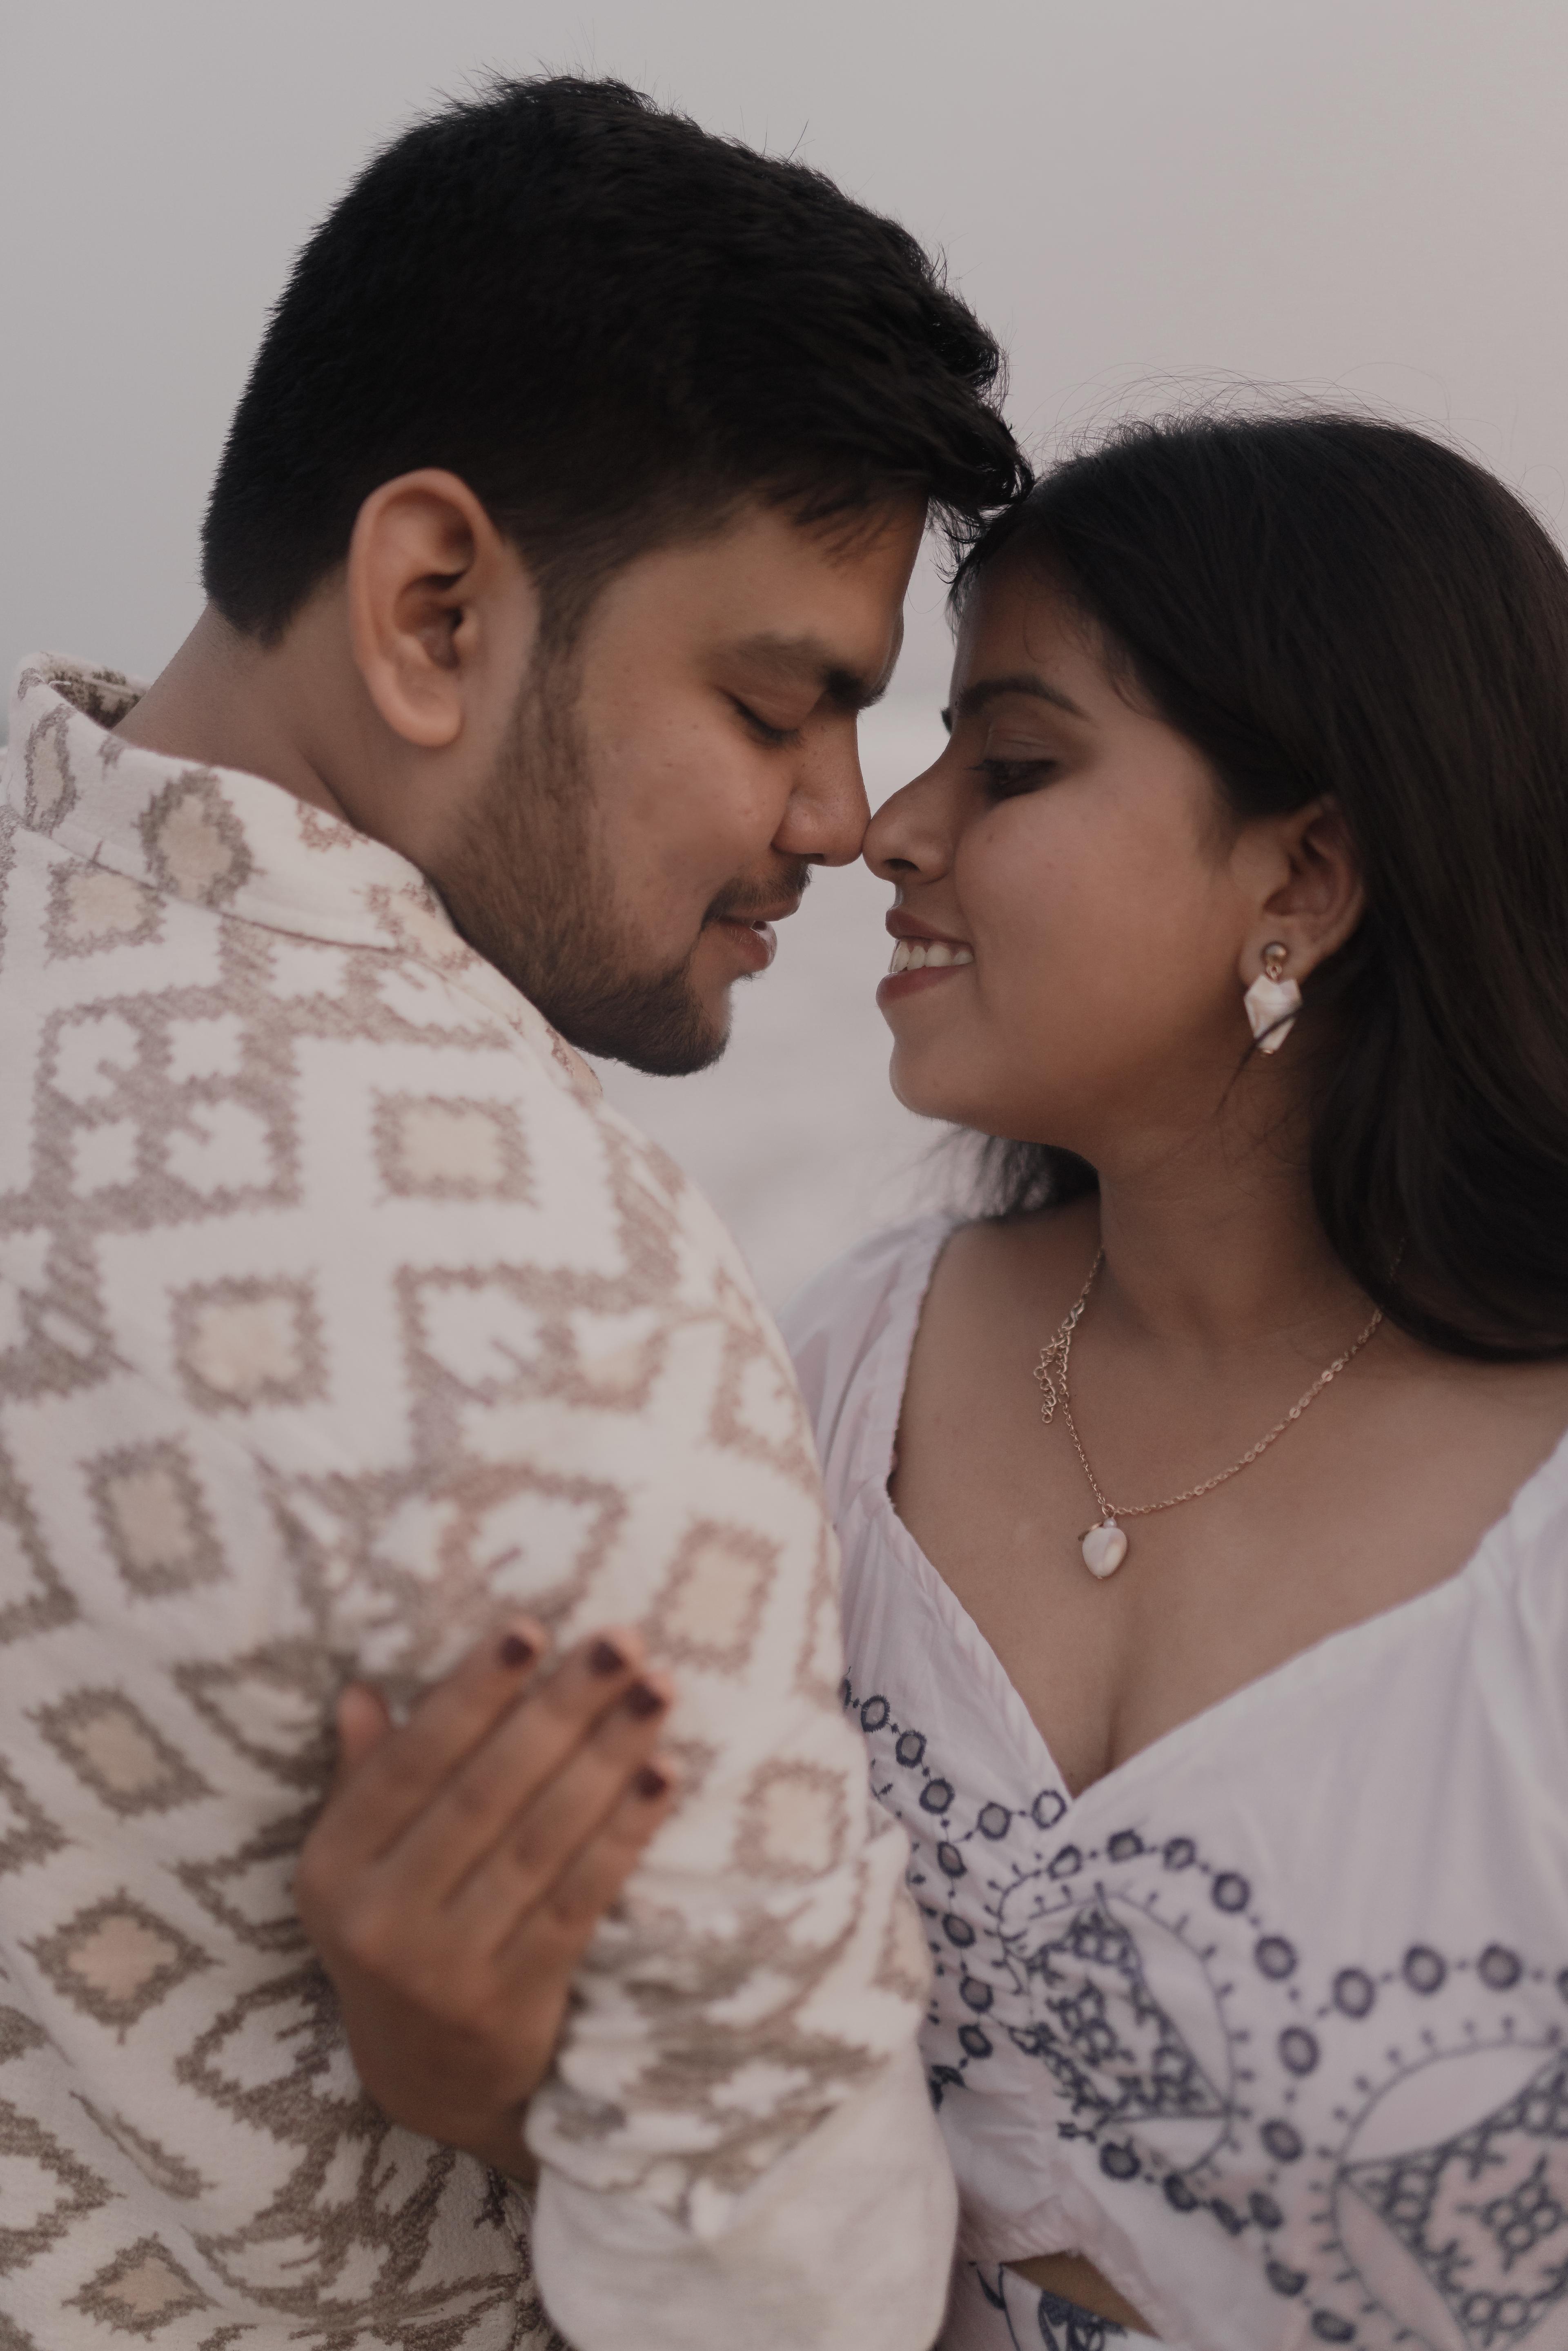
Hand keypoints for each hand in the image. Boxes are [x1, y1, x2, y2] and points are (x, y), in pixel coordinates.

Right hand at [295, 1620, 676, 2180]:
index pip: (412, 1762)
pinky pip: (580, 1899)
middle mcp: (378, 1920)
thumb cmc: (402, 1929)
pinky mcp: (513, 2004)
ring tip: (658, 1692)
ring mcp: (445, 1969)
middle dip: (561, 1708)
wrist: (426, 2079)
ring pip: (541, 1841)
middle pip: (486, 1793)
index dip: (472, 1692)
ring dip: (608, 1758)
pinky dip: (625, 1833)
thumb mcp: (359, 1864)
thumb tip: (362, 1689)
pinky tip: (663, 1775)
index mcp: (332, 1868)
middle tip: (623, 1641)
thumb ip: (367, 1777)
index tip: (532, 1628)